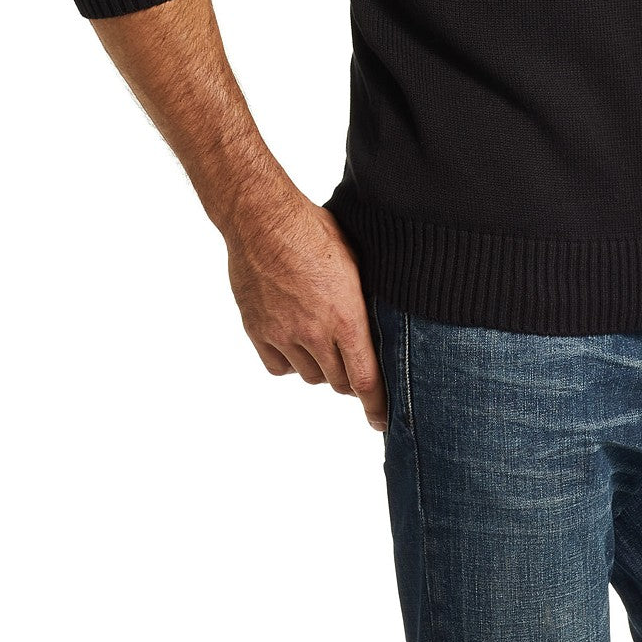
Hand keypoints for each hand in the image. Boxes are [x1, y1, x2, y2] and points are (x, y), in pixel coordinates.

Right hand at [223, 186, 387, 433]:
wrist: (262, 219)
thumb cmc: (314, 229)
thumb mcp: (356, 261)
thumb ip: (363, 300)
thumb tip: (376, 322)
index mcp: (346, 316)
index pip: (366, 379)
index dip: (377, 406)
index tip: (382, 421)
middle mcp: (315, 333)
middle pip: (338, 381)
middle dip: (349, 377)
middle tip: (351, 362)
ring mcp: (284, 335)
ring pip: (309, 375)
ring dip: (320, 367)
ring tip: (322, 340)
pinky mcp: (258, 331)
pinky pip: (279, 367)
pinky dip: (290, 361)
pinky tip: (295, 341)